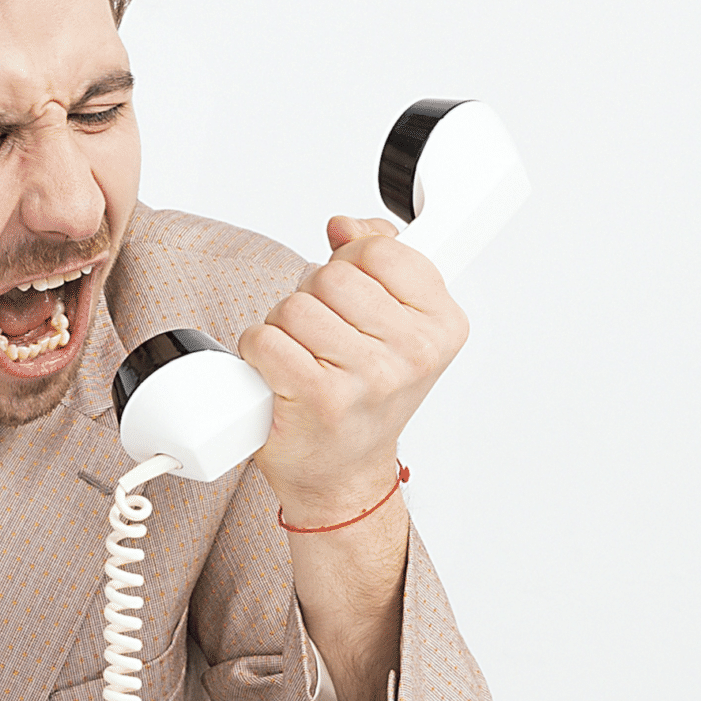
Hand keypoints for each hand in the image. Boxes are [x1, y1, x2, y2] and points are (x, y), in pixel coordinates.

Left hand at [237, 216, 468, 525]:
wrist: (344, 474)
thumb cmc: (365, 398)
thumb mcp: (395, 324)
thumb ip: (379, 260)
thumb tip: (345, 226)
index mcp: (442, 325)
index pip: (381, 249)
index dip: (352, 263)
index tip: (355, 292)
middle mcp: (412, 353)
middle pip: (331, 276)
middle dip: (313, 297)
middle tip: (322, 335)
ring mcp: (367, 377)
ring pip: (294, 307)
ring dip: (283, 327)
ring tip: (303, 357)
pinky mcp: (319, 399)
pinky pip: (266, 340)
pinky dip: (258, 352)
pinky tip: (280, 374)